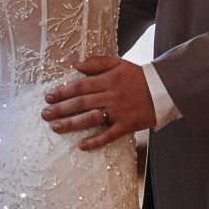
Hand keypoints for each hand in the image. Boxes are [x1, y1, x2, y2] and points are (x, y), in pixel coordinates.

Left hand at [41, 55, 156, 150]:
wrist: (163, 89)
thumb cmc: (137, 76)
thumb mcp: (118, 62)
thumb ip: (97, 62)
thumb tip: (75, 64)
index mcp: (108, 79)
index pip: (80, 86)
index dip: (63, 91)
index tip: (48, 97)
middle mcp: (111, 95)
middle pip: (81, 103)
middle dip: (61, 109)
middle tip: (45, 114)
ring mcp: (118, 111)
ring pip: (91, 118)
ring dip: (71, 124)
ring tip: (55, 127)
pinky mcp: (126, 125)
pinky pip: (109, 135)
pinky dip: (95, 141)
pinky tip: (81, 146)